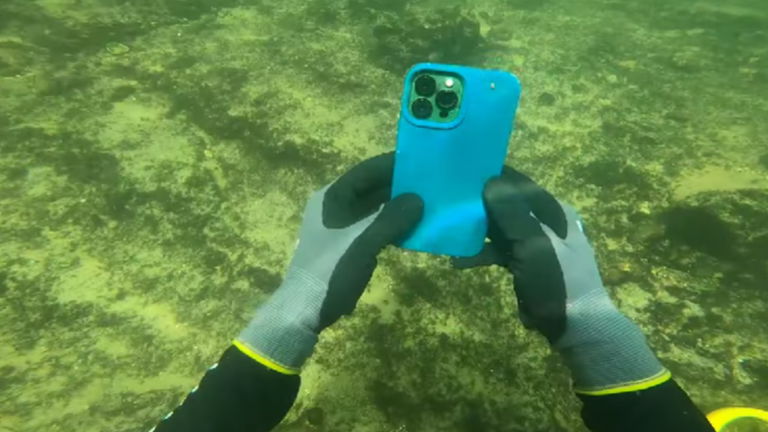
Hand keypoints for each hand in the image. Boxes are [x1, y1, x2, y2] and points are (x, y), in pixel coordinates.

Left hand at [236, 153, 422, 373]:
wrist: (304, 312)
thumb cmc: (331, 271)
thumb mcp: (363, 242)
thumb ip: (391, 218)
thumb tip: (418, 199)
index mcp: (332, 197)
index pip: (367, 170)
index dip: (394, 164)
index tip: (423, 162)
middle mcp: (335, 206)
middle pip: (372, 187)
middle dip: (400, 186)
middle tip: (432, 184)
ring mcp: (340, 227)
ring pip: (374, 208)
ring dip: (398, 207)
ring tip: (429, 204)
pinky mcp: (347, 245)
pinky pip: (374, 227)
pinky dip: (392, 225)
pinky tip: (413, 230)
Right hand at [456, 167, 668, 393]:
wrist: (575, 323)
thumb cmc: (558, 279)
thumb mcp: (534, 243)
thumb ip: (512, 212)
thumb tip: (490, 181)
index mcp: (552, 209)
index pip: (518, 184)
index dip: (492, 179)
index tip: (461, 176)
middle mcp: (543, 220)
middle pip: (505, 204)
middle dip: (478, 205)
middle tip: (448, 204)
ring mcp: (533, 242)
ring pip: (499, 228)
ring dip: (476, 232)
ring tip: (449, 232)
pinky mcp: (523, 262)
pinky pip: (498, 251)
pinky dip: (480, 254)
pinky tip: (458, 261)